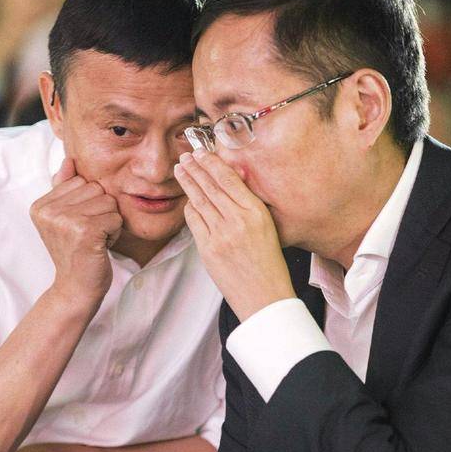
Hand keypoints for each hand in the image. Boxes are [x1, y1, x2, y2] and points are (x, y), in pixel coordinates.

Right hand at [30, 158, 122, 309]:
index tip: (78, 227)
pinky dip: (114, 233)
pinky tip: (100, 247)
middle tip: (88, 235)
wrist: (75, 289)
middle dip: (101, 211)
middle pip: (96, 188)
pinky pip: (115, 217)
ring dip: (109, 222)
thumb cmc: (75, 253)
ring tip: (94, 240)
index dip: (89, 203)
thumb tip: (69, 159)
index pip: (81, 181)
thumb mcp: (64, 219)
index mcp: (40, 205)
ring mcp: (65, 220)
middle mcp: (48, 210)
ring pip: (108, 201)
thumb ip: (63, 189)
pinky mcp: (84, 230)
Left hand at [174, 149, 294, 320]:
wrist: (265, 298)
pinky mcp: (208, 250)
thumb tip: (236, 175)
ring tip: (181, 170)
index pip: (229, 180)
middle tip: (185, 156)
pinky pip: (194, 222)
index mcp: (257, 213)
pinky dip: (189, 208)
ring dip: (188, 183)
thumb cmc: (269, 263)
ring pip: (200, 201)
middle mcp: (238, 221)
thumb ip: (251, 202)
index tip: (203, 153)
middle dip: (196, 169)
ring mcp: (221, 236)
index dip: (213, 163)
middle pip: (211, 187)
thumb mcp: (269, 227)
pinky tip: (187, 199)